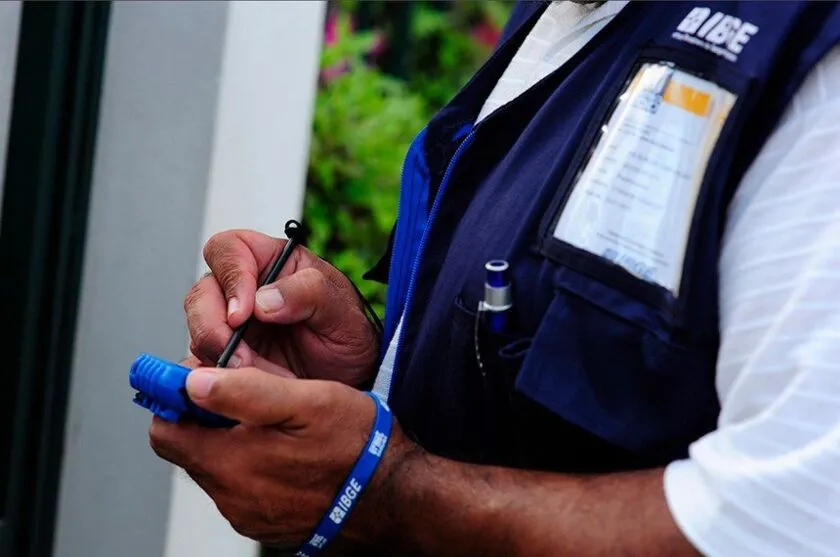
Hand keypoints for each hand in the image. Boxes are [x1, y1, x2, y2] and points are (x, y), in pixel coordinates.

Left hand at [148, 366, 414, 550]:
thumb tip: (194, 383)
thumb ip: (246, 391)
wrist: (394, 497)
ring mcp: (247, 513)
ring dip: (231, 441)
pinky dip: (251, 465)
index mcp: (231, 463)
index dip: (175, 398)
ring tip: (274, 423)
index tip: (197, 380)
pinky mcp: (265, 521)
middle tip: (245, 395)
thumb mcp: (307, 402)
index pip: (165, 430)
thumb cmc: (356, 446)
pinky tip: (286, 451)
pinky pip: (240, 487)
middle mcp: (231, 495)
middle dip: (206, 418)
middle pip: (189, 448)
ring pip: (216, 467)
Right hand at [185, 229, 378, 385]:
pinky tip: (241, 393)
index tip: (243, 314)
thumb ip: (309, 293)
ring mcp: (229, 327)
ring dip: (221, 360)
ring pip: (198, 334)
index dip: (230, 277)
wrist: (352, 379)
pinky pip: (202, 369)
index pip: (228, 249)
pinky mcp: (223, 362)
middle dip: (214, 328)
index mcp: (269, 262)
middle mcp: (242, 291)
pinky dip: (216, 383)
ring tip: (258, 377)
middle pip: (201, 295)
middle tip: (242, 358)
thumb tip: (262, 301)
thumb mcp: (342, 310)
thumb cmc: (348, 334)